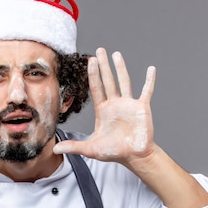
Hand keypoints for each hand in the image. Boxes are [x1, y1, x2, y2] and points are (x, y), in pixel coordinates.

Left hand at [54, 49, 155, 165]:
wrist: (134, 156)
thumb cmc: (113, 151)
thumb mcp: (91, 149)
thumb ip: (74, 147)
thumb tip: (55, 149)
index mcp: (103, 110)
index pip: (96, 88)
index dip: (93, 74)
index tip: (90, 60)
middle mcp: (115, 104)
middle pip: (108, 80)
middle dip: (104, 65)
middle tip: (100, 50)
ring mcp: (128, 104)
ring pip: (124, 81)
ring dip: (121, 68)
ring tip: (116, 54)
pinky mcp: (141, 108)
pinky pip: (146, 91)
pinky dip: (149, 81)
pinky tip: (151, 69)